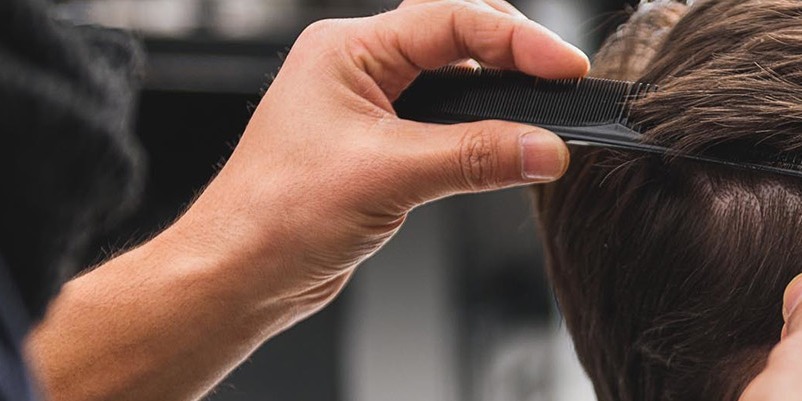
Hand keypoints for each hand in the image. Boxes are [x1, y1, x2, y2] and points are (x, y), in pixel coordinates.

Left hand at [29, 2, 586, 399]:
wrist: (237, 274)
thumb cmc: (274, 215)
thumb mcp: (389, 177)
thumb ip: (476, 157)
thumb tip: (545, 149)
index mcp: (348, 50)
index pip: (451, 19)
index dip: (516, 39)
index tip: (564, 67)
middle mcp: (357, 68)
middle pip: (457, 36)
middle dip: (512, 55)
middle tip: (562, 86)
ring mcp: (367, 106)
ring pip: (454, 79)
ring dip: (498, 95)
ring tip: (541, 118)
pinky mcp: (377, 146)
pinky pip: (445, 122)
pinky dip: (481, 132)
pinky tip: (505, 150)